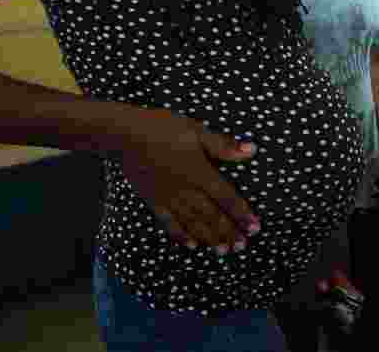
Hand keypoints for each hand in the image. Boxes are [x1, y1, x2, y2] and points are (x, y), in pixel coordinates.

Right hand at [121, 113, 260, 252]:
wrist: (123, 135)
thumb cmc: (161, 127)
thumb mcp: (196, 130)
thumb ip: (223, 145)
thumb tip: (251, 150)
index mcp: (199, 173)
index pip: (226, 198)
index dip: (242, 214)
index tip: (255, 227)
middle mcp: (186, 190)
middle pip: (212, 215)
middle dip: (229, 232)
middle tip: (242, 246)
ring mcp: (168, 197)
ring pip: (193, 223)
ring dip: (210, 238)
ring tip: (223, 250)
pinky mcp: (153, 200)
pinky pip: (169, 223)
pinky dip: (181, 235)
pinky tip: (191, 245)